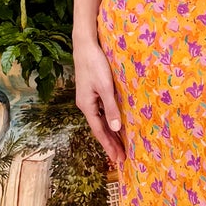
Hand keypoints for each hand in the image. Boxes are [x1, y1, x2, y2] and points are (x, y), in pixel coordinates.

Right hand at [73, 37, 124, 167]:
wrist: (85, 46)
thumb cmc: (95, 64)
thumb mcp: (106, 87)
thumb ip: (111, 108)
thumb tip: (116, 128)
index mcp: (87, 106)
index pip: (100, 131)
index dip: (109, 146)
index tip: (118, 159)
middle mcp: (86, 105)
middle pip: (100, 129)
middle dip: (110, 144)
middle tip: (120, 159)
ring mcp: (88, 99)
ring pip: (101, 121)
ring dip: (110, 134)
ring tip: (119, 147)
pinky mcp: (92, 92)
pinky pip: (101, 112)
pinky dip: (109, 121)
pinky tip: (115, 125)